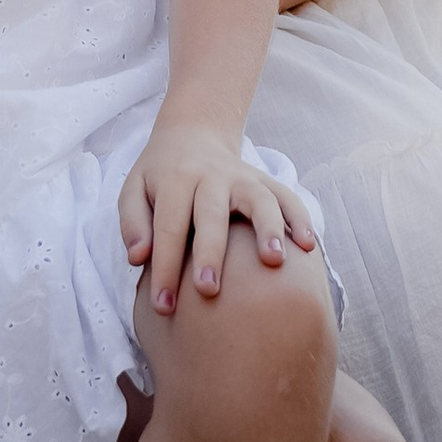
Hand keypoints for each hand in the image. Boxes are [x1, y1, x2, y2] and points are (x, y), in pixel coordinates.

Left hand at [120, 111, 318, 311]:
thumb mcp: (134, 190)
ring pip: (258, 199)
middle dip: (211, 252)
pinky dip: (300, 217)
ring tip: (274, 262)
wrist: (192, 134)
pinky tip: (308, 245)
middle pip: (212, 213)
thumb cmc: (159, 176)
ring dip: (267, 228)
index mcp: (175, 179)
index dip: (165, 267)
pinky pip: (287, 195)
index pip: (168, 226)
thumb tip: (138, 258)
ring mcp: (242, 176)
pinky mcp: (264, 180)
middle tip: (208, 290)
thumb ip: (133, 222)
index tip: (164, 307)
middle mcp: (211, 176)